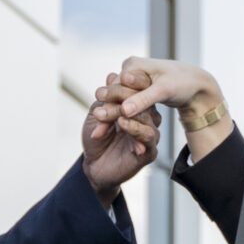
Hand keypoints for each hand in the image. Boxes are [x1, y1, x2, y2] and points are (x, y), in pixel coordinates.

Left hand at [82, 84, 161, 200]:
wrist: (93, 167)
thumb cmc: (96, 139)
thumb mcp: (96, 115)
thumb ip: (105, 98)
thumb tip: (112, 76)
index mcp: (136, 108)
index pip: (137, 91)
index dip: (124, 85)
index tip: (108, 83)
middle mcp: (146, 119)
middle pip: (142, 102)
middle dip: (123, 97)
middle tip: (105, 96)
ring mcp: (149, 135)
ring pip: (147, 118)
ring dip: (127, 113)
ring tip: (114, 112)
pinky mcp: (149, 151)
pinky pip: (148, 137)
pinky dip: (135, 128)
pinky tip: (122, 124)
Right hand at [99, 57, 233, 160]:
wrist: (196, 85)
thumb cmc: (183, 83)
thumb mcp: (163, 91)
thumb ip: (143, 100)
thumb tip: (124, 110)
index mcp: (133, 65)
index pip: (116, 87)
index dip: (108, 106)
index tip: (99, 121)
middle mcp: (129, 70)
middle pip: (114, 95)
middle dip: (107, 113)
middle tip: (96, 133)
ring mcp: (132, 80)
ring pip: (118, 101)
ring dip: (110, 117)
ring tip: (99, 135)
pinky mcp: (137, 89)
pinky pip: (125, 104)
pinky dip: (119, 116)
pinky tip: (109, 131)